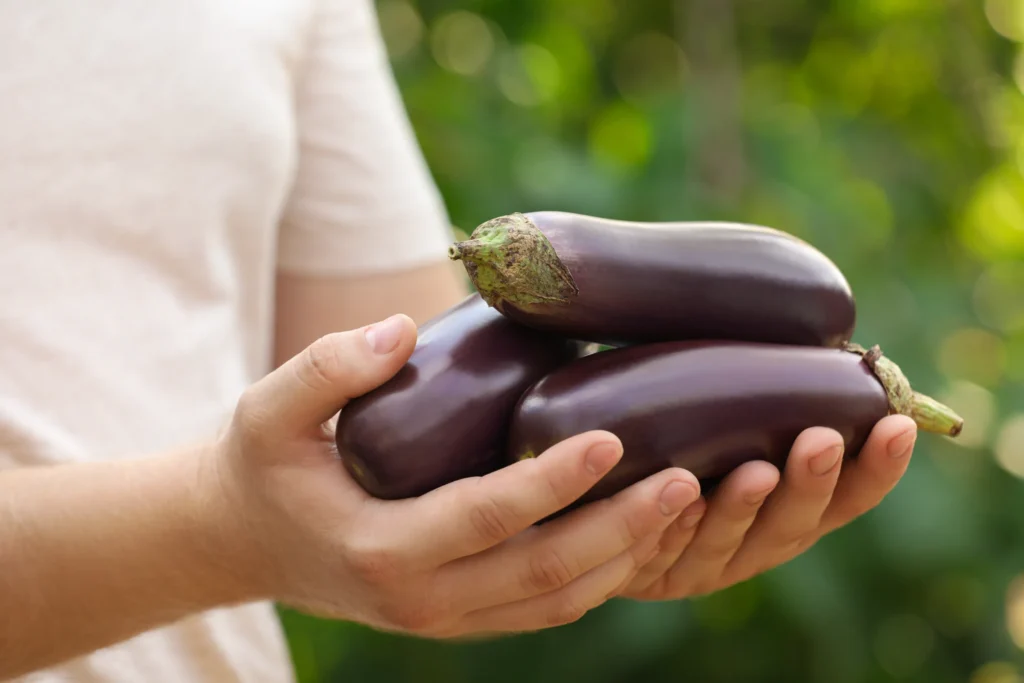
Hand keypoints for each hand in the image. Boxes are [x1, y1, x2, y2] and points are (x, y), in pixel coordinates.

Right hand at [210, 314, 701, 635]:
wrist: (246, 542)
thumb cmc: (264, 465)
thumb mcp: (268, 409)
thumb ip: (328, 366)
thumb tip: (405, 327)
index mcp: (378, 550)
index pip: (484, 517)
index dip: (551, 481)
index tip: (612, 436)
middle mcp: (420, 600)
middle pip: (542, 573)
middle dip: (622, 529)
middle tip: (686, 478)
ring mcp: (446, 619)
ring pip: (556, 601)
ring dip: (627, 558)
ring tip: (687, 504)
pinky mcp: (463, 615)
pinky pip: (545, 607)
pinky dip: (602, 576)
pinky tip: (642, 531)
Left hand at [620, 415, 916, 599]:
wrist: (602, 493)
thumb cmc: (679, 437)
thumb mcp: (725, 415)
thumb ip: (769, 392)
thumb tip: (819, 327)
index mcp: (786, 515)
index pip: (844, 500)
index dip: (875, 471)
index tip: (897, 425)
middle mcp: (750, 546)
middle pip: (791, 528)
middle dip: (810, 485)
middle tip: (821, 440)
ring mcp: (695, 565)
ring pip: (726, 545)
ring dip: (742, 508)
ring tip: (755, 472)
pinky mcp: (641, 572)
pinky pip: (657, 553)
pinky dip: (672, 527)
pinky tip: (679, 501)